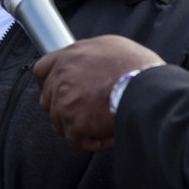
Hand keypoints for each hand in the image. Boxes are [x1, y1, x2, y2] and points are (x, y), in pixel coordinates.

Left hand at [32, 35, 163, 150]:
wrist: (147, 89)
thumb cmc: (139, 68)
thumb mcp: (112, 46)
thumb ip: (92, 56)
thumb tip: (93, 65)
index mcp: (70, 55)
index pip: (41, 70)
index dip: (48, 84)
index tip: (57, 92)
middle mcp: (62, 75)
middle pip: (48, 100)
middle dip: (65, 110)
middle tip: (87, 114)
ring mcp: (64, 99)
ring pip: (60, 123)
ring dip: (79, 128)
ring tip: (102, 126)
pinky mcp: (74, 121)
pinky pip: (77, 140)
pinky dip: (93, 142)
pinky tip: (109, 136)